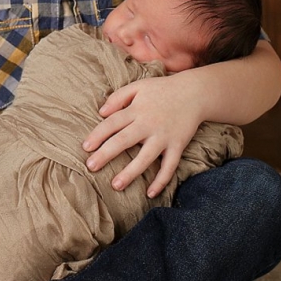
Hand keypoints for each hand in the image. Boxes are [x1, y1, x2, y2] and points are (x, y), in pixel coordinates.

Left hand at [82, 74, 202, 197]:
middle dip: (106, 154)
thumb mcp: (138, 87)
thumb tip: (101, 112)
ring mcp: (164, 136)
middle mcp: (149, 124)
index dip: (97, 135)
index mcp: (137, 109)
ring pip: (146, 157)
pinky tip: (150, 193)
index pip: (112, 123)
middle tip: (91, 167)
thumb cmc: (162, 90)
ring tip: (115, 185)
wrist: (195, 93)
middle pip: (124, 140)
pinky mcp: (178, 145)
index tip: (85, 148)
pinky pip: (170, 166)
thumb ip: (118, 97)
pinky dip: (161, 180)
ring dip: (130, 172)